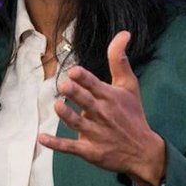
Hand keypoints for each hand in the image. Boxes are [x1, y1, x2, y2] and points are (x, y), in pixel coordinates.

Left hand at [38, 31, 165, 185]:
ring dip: (68, 116)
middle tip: (64, 86)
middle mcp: (102, 114)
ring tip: (58, 106)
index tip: (74, 71)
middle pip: (86, 103)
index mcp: (109, 97)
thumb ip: (119, 60)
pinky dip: (56, 144)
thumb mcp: (129, 86)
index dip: (85, 78)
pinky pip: (70, 147)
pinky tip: (42, 138)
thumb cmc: (132, 114)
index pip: (95, 85)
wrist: (143, 152)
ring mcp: (95, 134)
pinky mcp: (89, 151)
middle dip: (76, 94)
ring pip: (78, 124)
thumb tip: (124, 33)